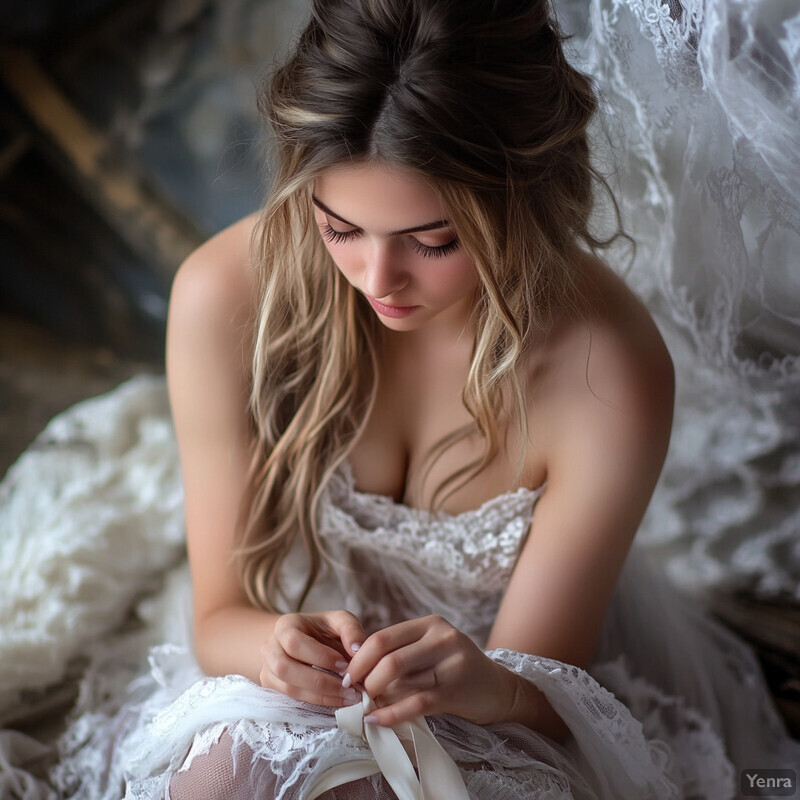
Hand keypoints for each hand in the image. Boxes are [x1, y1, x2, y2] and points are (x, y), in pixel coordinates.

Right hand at [260, 610, 365, 706]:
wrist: (302, 642)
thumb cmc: (323, 631)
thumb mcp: (338, 621)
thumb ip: (350, 629)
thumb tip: (357, 649)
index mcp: (285, 626)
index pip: (295, 643)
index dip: (320, 657)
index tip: (345, 666)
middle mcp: (270, 648)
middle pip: (286, 668)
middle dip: (320, 681)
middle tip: (348, 688)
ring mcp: (268, 669)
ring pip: (288, 688)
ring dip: (319, 696)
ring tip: (346, 697)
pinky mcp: (272, 688)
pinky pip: (291, 700)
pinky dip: (315, 703)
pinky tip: (336, 701)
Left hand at [343, 615, 516, 726]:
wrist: (499, 690)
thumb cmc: (457, 670)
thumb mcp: (431, 650)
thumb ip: (401, 654)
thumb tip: (357, 673)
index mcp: (430, 625)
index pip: (383, 637)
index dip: (359, 658)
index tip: (346, 675)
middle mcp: (442, 638)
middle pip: (388, 658)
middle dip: (364, 679)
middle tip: (353, 695)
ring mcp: (451, 663)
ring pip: (400, 680)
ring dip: (376, 699)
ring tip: (363, 708)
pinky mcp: (456, 690)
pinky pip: (416, 704)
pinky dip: (391, 714)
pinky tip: (376, 721)